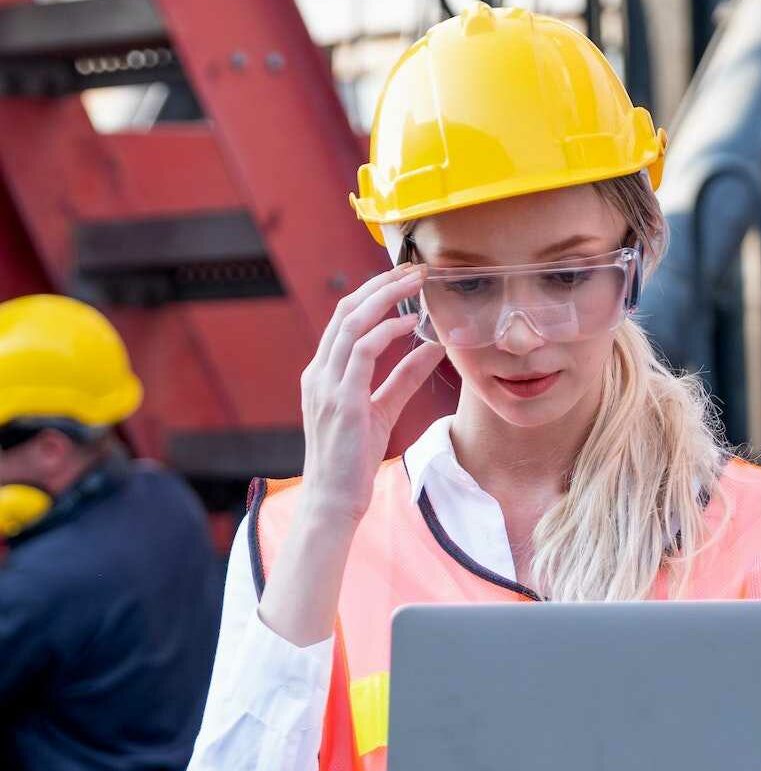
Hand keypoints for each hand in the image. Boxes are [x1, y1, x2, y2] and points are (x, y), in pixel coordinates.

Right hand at [299, 263, 444, 524]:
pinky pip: (361, 352)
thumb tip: (432, 348)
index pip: (346, 318)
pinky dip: (385, 331)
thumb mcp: (383, 409)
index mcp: (324, 372)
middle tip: (415, 268)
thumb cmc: (353, 460)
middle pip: (347, 310)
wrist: (333, 501)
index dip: (375, 292)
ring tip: (416, 282)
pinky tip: (408, 323)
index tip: (406, 278)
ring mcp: (325, 384)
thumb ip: (404, 378)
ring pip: (351, 322)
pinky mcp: (341, 400)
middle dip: (381, 284)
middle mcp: (319, 372)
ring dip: (386, 297)